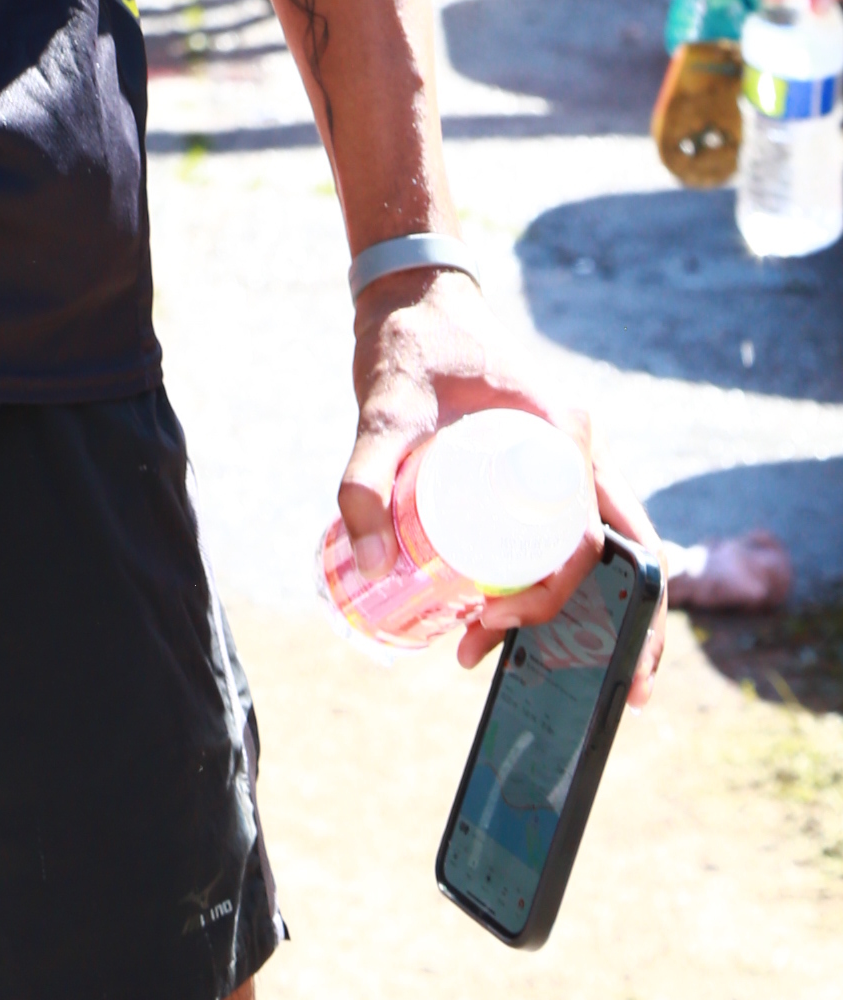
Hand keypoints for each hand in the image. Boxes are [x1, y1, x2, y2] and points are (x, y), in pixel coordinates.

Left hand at [338, 269, 666, 705]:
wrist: (414, 300)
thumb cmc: (408, 347)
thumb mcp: (382, 410)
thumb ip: (364, 479)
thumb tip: (370, 565)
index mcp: (565, 434)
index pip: (587, 536)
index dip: (554, 597)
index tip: (494, 624)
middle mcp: (585, 451)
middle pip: (631, 552)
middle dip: (634, 631)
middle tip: (616, 699)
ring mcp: (575, 461)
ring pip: (615, 549)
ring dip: (606, 613)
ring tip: (562, 675)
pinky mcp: (552, 469)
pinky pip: (583, 534)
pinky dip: (577, 582)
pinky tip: (538, 624)